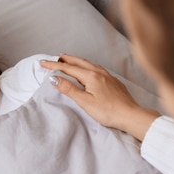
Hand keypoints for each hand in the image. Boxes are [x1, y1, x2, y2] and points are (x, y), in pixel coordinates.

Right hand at [40, 54, 158, 140]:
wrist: (130, 115)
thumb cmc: (108, 111)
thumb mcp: (84, 101)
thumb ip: (69, 88)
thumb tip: (54, 78)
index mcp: (91, 76)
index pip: (68, 68)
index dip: (53, 65)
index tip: (42, 63)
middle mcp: (99, 72)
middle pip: (78, 62)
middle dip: (65, 59)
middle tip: (54, 58)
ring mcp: (107, 75)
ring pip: (88, 63)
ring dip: (75, 61)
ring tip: (67, 61)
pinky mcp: (112, 80)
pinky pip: (96, 68)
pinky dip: (86, 65)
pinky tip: (86, 70)